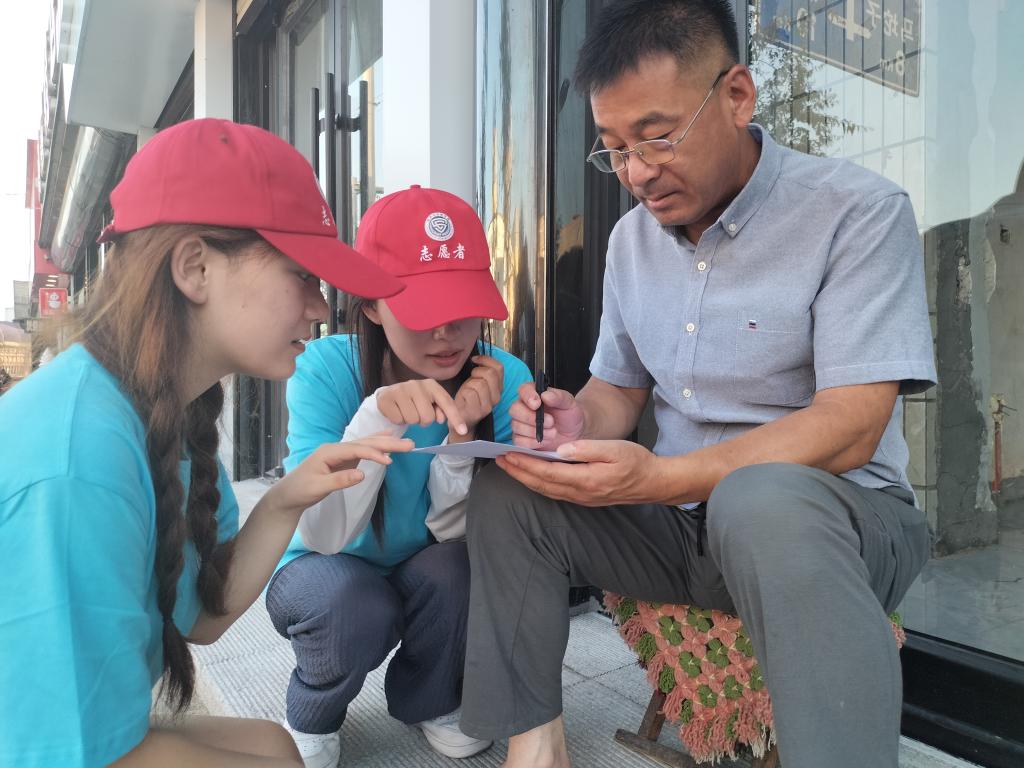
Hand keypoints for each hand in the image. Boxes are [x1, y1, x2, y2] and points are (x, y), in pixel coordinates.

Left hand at [267, 435, 413, 515]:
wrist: (288, 495)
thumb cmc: (300, 491)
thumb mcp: (318, 487)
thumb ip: (340, 480)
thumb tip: (362, 474)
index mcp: (329, 451)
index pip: (357, 449)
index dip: (374, 453)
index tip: (390, 461)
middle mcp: (336, 449)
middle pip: (365, 443)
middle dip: (387, 444)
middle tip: (410, 445)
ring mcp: (340, 453)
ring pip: (366, 445)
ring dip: (385, 443)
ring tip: (404, 441)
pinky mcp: (344, 460)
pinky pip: (363, 450)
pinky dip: (376, 446)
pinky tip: (386, 440)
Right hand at [377, 379, 468, 434]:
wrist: (390, 395)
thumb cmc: (415, 401)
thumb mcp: (430, 403)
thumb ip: (441, 409)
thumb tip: (441, 418)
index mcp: (432, 385)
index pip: (447, 403)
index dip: (455, 418)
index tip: (463, 431)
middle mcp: (416, 384)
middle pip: (428, 417)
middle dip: (424, 421)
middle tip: (417, 414)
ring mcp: (400, 390)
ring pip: (412, 419)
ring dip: (410, 421)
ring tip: (407, 412)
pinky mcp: (386, 398)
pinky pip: (398, 419)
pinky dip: (398, 420)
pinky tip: (397, 412)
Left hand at [450, 355, 503, 442]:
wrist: (460, 421)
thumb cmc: (467, 399)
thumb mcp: (477, 382)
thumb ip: (483, 372)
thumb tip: (480, 358)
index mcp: (498, 388)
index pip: (499, 368)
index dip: (486, 360)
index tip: (475, 360)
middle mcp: (496, 398)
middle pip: (490, 374)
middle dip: (476, 372)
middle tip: (471, 377)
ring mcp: (487, 406)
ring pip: (480, 384)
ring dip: (469, 384)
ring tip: (466, 390)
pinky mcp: (477, 412)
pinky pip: (470, 393)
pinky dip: (463, 392)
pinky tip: (462, 398)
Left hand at [495, 439, 667, 506]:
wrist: (653, 483)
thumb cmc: (636, 463)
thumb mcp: (615, 449)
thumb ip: (587, 449)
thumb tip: (562, 449)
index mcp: (586, 479)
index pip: (547, 472)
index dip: (525, 464)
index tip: (508, 454)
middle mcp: (581, 493)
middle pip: (541, 484)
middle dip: (518, 472)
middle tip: (499, 460)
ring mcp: (582, 498)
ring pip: (546, 490)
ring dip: (525, 478)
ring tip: (509, 466)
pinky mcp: (584, 498)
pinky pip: (554, 492)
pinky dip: (538, 484)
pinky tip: (531, 476)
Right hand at [509, 382, 584, 449]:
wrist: (573, 434)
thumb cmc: (569, 415)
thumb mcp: (569, 403)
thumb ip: (558, 397)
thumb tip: (545, 395)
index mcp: (534, 394)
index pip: (523, 390)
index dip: (527, 396)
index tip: (537, 404)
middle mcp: (523, 407)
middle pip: (514, 409)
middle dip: (532, 418)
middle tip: (551, 421)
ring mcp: (520, 424)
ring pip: (516, 426)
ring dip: (536, 431)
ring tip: (553, 432)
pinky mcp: (520, 439)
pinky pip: (519, 441)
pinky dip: (533, 442)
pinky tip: (545, 440)